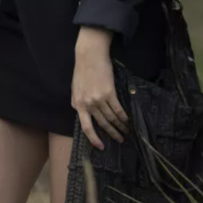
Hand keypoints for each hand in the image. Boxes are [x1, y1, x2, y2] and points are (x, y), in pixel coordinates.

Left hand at [72, 27, 127, 149]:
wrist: (89, 56)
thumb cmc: (82, 71)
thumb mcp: (75, 89)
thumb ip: (79, 103)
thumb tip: (84, 114)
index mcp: (78, 105)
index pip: (86, 127)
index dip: (94, 139)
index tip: (101, 147)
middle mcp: (88, 105)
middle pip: (102, 124)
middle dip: (112, 134)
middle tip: (120, 140)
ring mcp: (98, 99)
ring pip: (111, 118)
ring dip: (120, 126)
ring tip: (126, 131)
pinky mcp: (109, 93)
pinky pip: (117, 109)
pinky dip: (123, 116)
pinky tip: (127, 120)